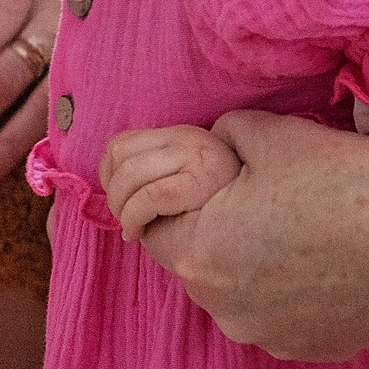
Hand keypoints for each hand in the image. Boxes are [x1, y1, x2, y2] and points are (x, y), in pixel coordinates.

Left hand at [99, 126, 241, 242]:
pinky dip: (133, 218)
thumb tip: (110, 180)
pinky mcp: (202, 183)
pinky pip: (149, 196)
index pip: (121, 142)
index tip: (118, 199)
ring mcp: (198, 157)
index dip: (107, 173)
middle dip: (113, 194)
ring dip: (121, 209)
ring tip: (132, 227)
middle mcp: (190, 139)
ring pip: (130, 175)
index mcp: (181, 136)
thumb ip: (154, 171)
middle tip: (124, 218)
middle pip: (121, 156)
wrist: (262, 227)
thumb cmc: (214, 214)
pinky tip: (139, 233)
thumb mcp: (182, 179)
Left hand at [135, 110, 368, 361]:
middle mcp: (221, 310)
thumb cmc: (356, 182)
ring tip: (302, 219)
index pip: (147, 218)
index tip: (202, 168)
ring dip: (250, 254)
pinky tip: (330, 255)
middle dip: (212, 218)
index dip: (168, 186)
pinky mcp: (310, 348)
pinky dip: (289, 283)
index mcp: (199, 256)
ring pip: (234, 285)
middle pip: (192, 255)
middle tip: (260, 186)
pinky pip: (277, 308)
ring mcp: (265, 336)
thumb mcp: (269, 133)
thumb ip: (219, 139)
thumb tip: (213, 148)